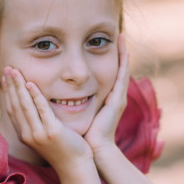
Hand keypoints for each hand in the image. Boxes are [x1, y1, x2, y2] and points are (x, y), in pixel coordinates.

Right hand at [1, 66, 92, 170]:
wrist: (75, 167)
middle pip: (16, 105)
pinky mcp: (52, 131)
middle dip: (11, 85)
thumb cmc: (63, 150)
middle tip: (8, 68)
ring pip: (25, 105)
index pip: (12, 109)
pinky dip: (35, 95)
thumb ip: (36, 123)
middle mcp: (28, 135)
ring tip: (15, 70)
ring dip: (19, 86)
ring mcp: (38, 134)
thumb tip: (32, 107)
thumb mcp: (44, 136)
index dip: (8, 92)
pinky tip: (30, 83)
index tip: (6, 78)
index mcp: (24, 135)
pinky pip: (41, 109)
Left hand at [84, 34, 129, 155]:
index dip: (108, 60)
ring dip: (123, 53)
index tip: (106, 44)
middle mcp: (115, 96)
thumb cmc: (85, 135)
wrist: (94, 149)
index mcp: (106, 99)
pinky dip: (124, 64)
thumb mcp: (79, 114)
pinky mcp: (117, 101)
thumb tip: (60, 95)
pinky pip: (122, 78)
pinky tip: (124, 51)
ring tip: (121, 36)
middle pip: (119, 69)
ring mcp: (118, 98)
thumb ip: (73, 103)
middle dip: (119, 52)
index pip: (109, 74)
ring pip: (122, 70)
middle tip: (118, 33)